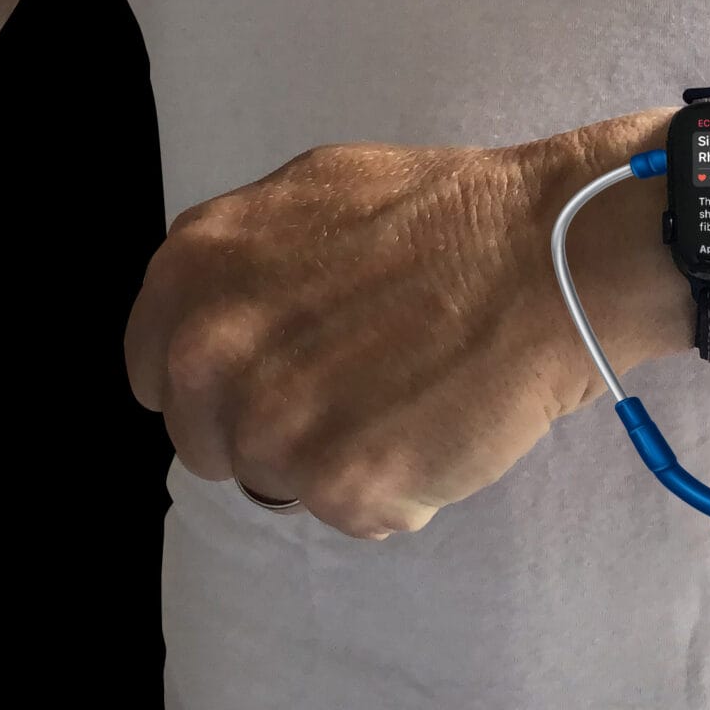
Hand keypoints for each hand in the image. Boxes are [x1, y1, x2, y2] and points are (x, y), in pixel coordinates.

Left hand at [125, 111, 684, 538]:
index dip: (225, 379)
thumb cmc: (454, 216)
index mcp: (191, 273)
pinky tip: (444, 427)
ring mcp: (270, 425)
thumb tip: (226, 314)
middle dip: (277, 426)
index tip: (280, 375)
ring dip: (342, 460)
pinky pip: (357, 514)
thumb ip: (246, 262)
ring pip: (282, 483)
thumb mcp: (314, 194)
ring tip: (416, 398)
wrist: (551, 257)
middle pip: (211, 441)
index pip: (158, 373)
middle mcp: (207, 353)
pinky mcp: (340, 483)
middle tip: (364, 387)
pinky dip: (401, 490)